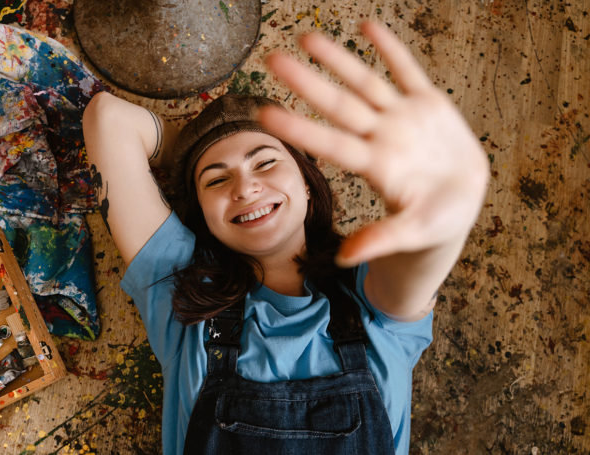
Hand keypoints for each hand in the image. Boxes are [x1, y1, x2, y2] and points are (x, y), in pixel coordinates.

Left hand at [259, 22, 488, 266]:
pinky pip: (408, 71)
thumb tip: (346, 259)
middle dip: (308, 82)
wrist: (461, 206)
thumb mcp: (412, 233)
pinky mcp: (429, 105)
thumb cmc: (433, 224)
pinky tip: (367, 24)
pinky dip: (391, 49)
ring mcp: (403, 118)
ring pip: (366, 83)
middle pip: (339, 105)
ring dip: (339, 59)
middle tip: (271, 58)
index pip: (331, 142)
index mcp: (376, 166)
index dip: (301, 128)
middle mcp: (382, 137)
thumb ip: (381, 239)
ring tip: (307, 37)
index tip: (265, 114)